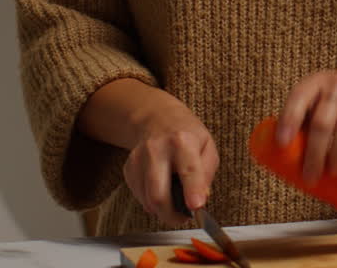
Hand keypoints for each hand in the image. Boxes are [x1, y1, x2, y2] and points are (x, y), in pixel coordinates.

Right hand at [121, 105, 219, 227]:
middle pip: (158, 194)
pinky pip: (139, 195)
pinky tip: (161, 188)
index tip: (196, 206)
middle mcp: (157, 149)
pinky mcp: (128, 168)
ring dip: (162, 209)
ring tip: (174, 201)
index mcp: (182, 141)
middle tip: (182, 218)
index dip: (192, 190)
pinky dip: (151, 200)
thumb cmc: (187, 135)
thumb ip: (207, 173)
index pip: (188, 169)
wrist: (157, 119)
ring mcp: (138, 158)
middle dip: (171, 215)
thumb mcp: (207, 147)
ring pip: (147, 200)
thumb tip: (201, 199)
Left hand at [276, 54, 336, 183]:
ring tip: (334, 172)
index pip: (299, 96)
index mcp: (318, 82)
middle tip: (311, 176)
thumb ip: (310, 118)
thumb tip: (289, 158)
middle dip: (315, 152)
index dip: (289, 118)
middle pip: (323, 120)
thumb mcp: (327, 98)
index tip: (282, 143)